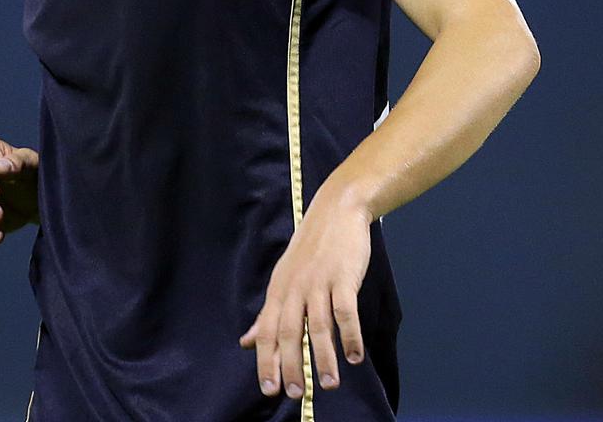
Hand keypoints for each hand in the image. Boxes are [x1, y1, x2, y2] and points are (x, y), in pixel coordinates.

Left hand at [238, 191, 371, 397]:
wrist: (336, 211)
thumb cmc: (311, 250)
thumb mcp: (284, 279)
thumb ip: (268, 314)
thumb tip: (247, 342)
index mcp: (279, 291)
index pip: (268, 331)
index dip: (267, 360)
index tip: (268, 389)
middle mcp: (295, 288)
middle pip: (290, 331)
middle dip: (290, 364)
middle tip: (293, 392)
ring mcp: (318, 282)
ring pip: (318, 326)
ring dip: (323, 357)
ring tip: (328, 384)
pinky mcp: (342, 277)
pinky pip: (345, 312)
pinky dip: (350, 335)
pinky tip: (354, 356)